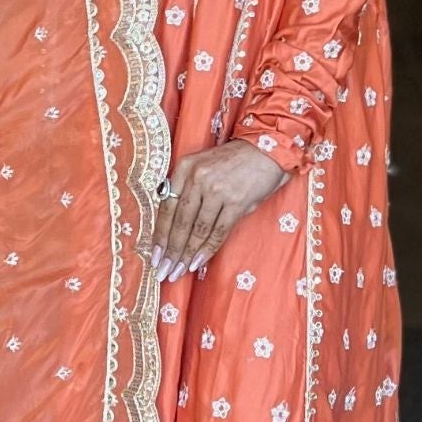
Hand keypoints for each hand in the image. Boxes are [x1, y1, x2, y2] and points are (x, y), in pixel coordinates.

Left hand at [149, 140, 290, 280]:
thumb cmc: (233, 160)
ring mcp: (217, 190)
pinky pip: (218, 231)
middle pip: (179, 222)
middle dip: (171, 251)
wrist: (266, 149)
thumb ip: (187, 190)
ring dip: (186, 254)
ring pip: (197, 229)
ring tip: (178, 272)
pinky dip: (207, 249)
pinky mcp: (236, 202)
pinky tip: (197, 263)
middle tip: (163, 272)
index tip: (154, 256)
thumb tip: (174, 225)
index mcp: (184, 167)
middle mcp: (197, 178)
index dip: (160, 235)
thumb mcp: (203, 166)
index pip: (166, 207)